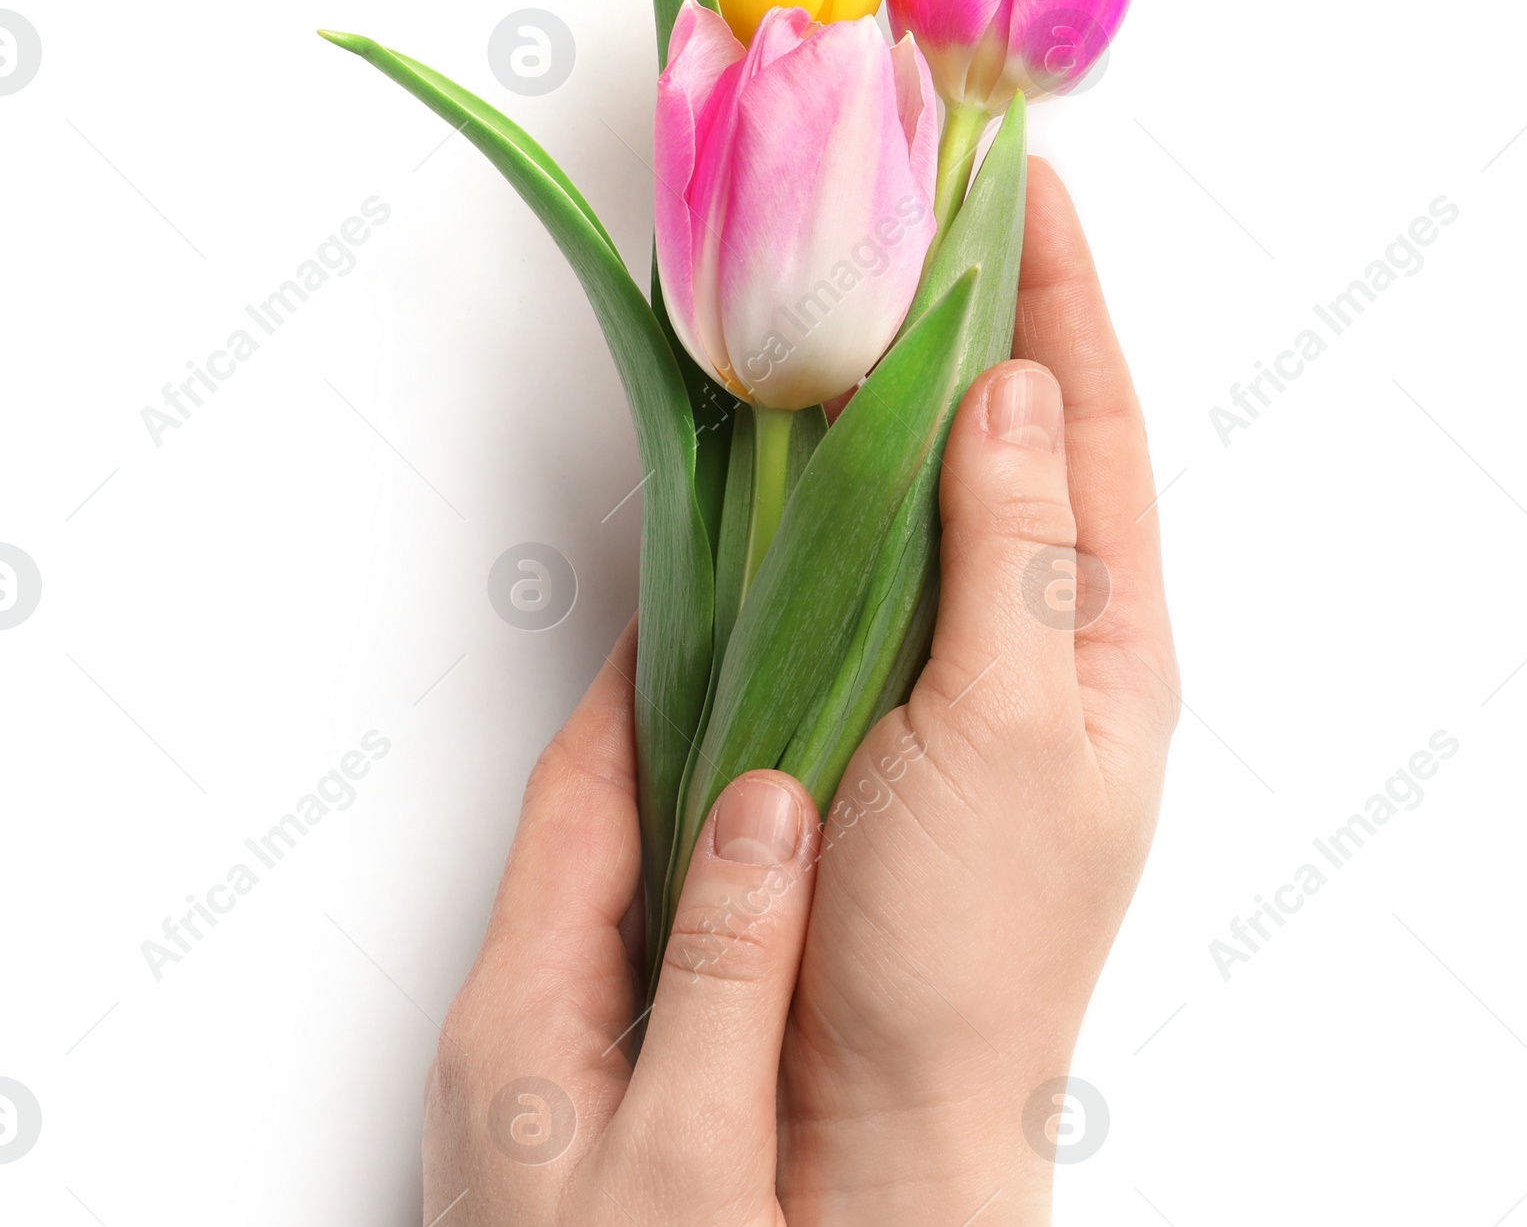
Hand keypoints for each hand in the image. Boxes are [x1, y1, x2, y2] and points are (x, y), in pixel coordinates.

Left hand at [423, 622, 822, 1226]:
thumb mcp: (684, 1159)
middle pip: (592, 834)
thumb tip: (766, 814)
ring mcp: (542, 1083)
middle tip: (746, 664)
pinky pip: (642, 969)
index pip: (576, 793)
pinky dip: (700, 912)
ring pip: (620, 903)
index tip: (688, 610)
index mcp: (517, 1016)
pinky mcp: (582, 1128)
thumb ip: (724, 978)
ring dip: (688, 826)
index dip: (634, 690)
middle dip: (668, 740)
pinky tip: (759, 916)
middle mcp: (514, 1036)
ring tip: (770, 762)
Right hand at [778, 158, 1179, 1224]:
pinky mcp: (860, 675)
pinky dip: (839, 463)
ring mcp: (945, 647)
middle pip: (1020, 427)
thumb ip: (1011, 555)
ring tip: (878, 261)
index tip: (1029, 180)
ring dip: (912, 370)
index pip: (1093, 423)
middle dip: (991, 304)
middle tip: (942, 190)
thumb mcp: (1012, 734)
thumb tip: (1006, 388)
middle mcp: (1034, 624)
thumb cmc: (968, 941)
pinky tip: (808, 409)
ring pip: (935, 475)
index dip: (1064, 295)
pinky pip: (859, 541)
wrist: (876, 1095)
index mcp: (1105, 633)